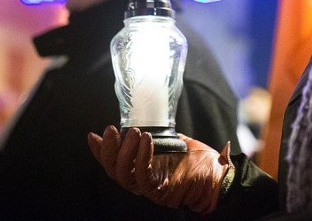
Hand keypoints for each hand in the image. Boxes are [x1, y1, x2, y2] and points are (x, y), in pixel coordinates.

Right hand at [88, 125, 230, 213]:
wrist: (217, 176)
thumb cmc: (195, 159)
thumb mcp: (170, 142)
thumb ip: (152, 136)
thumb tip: (137, 121)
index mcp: (140, 169)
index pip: (113, 163)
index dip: (100, 151)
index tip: (94, 136)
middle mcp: (141, 181)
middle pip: (114, 170)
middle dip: (109, 149)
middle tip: (112, 129)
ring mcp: (150, 188)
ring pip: (124, 175)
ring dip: (125, 152)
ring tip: (134, 132)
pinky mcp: (161, 190)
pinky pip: (143, 177)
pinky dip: (142, 158)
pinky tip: (146, 141)